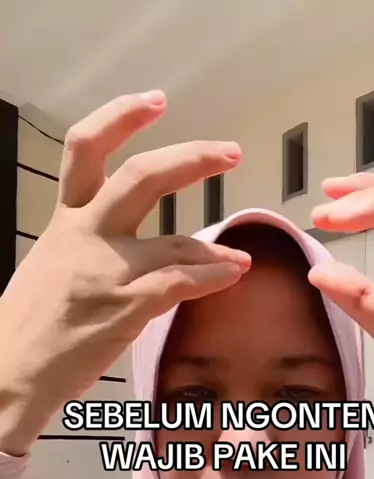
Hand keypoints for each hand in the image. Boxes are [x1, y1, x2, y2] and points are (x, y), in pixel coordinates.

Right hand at [0, 91, 250, 454]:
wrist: (10, 371)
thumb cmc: (28, 325)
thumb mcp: (50, 269)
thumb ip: (84, 247)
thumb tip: (123, 245)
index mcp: (64, 222)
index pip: (85, 151)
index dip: (120, 117)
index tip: (154, 102)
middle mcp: (85, 236)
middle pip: (141, 177)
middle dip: (191, 158)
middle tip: (229, 151)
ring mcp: (107, 271)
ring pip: (174, 242)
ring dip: (214, 248)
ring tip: (240, 257)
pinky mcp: (125, 308)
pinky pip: (181, 282)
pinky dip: (213, 276)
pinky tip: (231, 275)